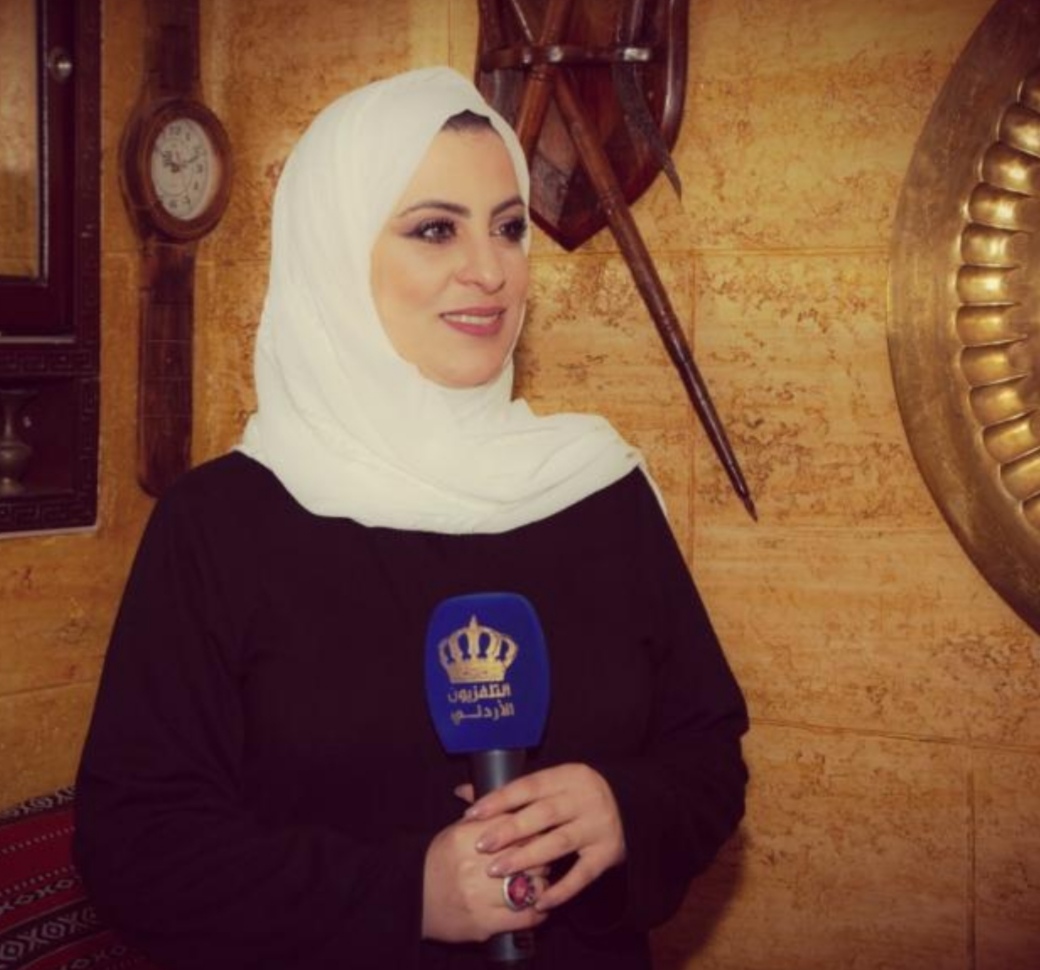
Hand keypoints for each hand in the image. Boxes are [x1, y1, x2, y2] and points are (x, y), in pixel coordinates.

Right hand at [421, 817, 547, 942]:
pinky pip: (524, 917)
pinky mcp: (484, 923)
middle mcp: (475, 865)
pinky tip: (537, 906)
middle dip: (541, 855)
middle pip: (529, 854)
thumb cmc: (438, 861)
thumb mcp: (457, 830)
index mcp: (467, 836)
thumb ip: (486, 814)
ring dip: (540, 884)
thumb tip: (507, 793)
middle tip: (542, 857)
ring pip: (532, 886)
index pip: (515, 826)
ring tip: (538, 882)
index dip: (533, 829)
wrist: (412, 897)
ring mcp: (480, 896)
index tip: (540, 832)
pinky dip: (537, 911)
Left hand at [461, 763, 626, 910]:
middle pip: (543, 814)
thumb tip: (463, 791)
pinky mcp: (608, 853)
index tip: (472, 813)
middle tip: (481, 846)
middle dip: (509, 830)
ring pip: (559, 842)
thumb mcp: (551, 785)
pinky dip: (561, 889)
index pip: (529, 786)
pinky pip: (583, 875)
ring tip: (497, 870)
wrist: (630, 807)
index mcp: (568, 776)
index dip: (500, 799)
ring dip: (526, 857)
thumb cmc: (575, 796)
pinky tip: (539, 900)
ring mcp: (598, 826)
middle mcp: (585, 798)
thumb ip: (510, 792)